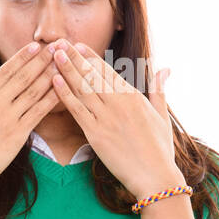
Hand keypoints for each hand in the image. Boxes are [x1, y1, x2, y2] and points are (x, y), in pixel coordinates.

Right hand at [0, 41, 60, 179]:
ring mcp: (8, 118)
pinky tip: (63, 90)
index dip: (23, 57)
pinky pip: (39, 112)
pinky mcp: (18, 134)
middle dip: (43, 60)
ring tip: (64, 63)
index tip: (37, 45)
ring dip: (51, 75)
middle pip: (24, 76)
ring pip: (35, 91)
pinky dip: (52, 99)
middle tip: (58, 47)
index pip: (6, 70)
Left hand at [49, 40, 180, 197]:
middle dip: (74, 57)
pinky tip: (54, 81)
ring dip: (66, 69)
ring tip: (53, 54)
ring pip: (82, 88)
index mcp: (134, 97)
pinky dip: (64, 94)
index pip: (108, 71)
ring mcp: (106, 118)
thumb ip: (159, 90)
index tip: (77, 45)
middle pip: (92, 75)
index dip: (90, 57)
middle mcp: (119, 103)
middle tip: (58, 42)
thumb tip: (165, 69)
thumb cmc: (159, 148)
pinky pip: (76, 110)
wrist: (155, 176)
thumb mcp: (162, 115)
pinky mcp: (96, 134)